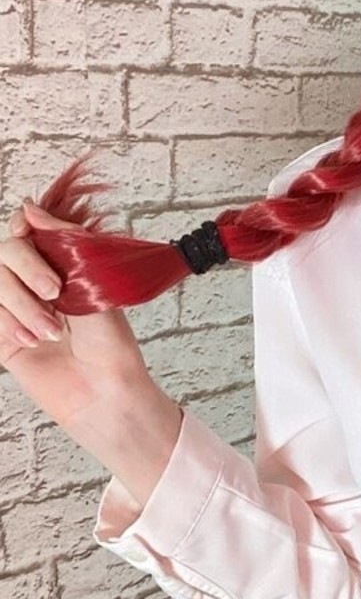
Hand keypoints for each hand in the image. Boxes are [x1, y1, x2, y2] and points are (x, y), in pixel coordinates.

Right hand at [0, 200, 158, 438]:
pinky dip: (7, 325)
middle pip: (4, 253)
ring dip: (21, 306)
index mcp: (61, 264)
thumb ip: (63, 241)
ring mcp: (15, 309)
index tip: (29, 235)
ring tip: (51, 332)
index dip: (22, 229)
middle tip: (55, 293)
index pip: (24, 229)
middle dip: (27, 269)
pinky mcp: (1, 337)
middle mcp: (35, 282)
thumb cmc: (110, 341)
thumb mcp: (95, 282)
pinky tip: (32, 342)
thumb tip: (28, 207)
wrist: (104, 391)